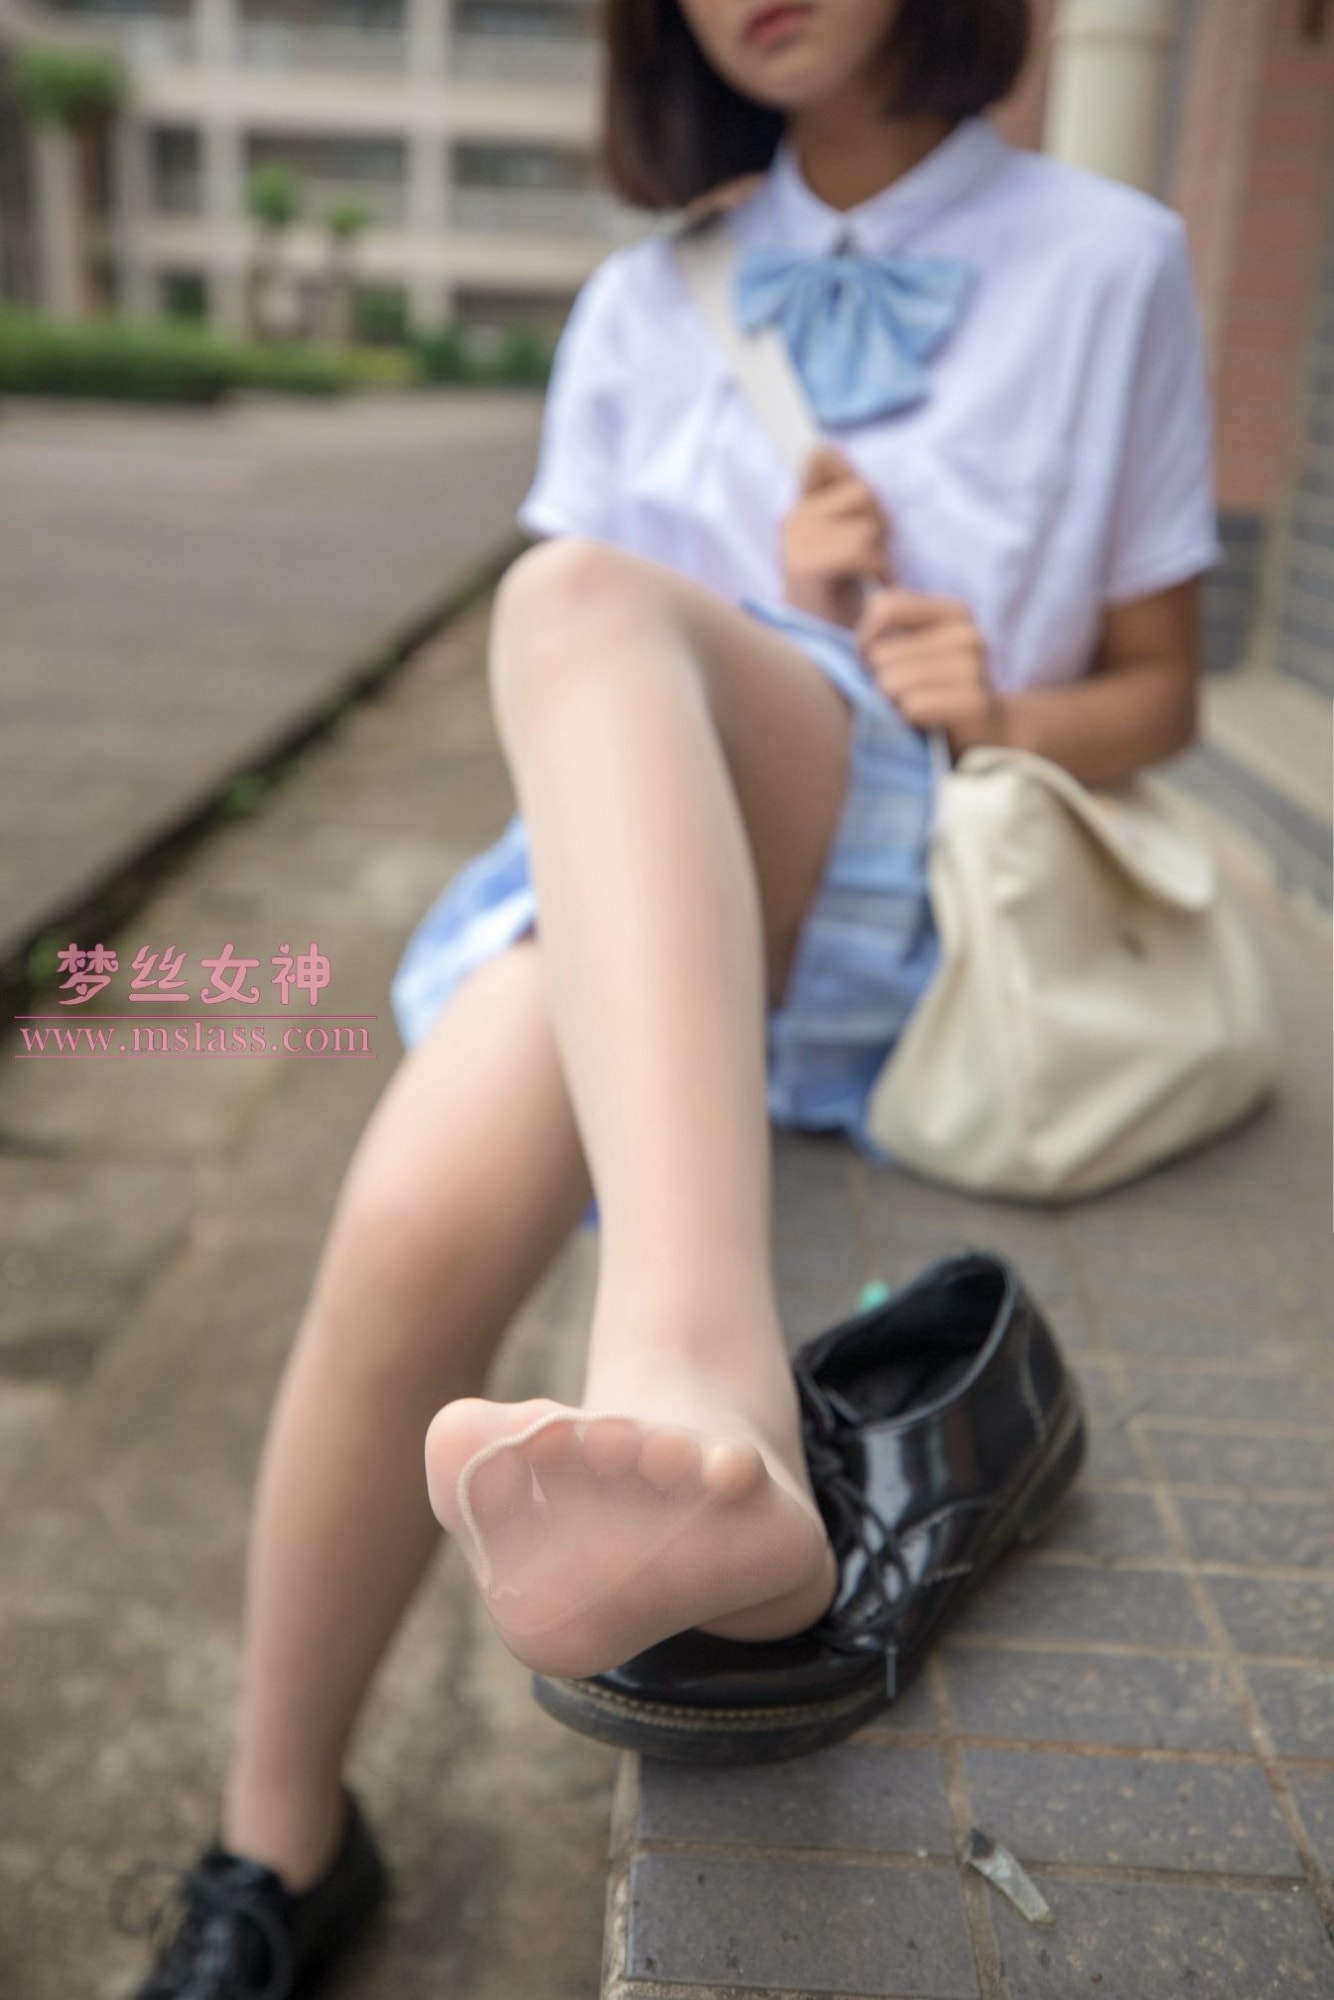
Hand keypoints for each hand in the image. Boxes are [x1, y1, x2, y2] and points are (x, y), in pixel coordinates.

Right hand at [781, 445, 890, 628]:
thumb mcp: (847, 538)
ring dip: (880, 552)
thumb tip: (824, 445)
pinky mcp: (803, 565)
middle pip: (863, 491)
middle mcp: (790, 519)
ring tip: (869, 576)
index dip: (853, 481)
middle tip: (871, 560)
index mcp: (799, 508)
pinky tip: (872, 587)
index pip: (824, 457)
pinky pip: (860, 549)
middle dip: (879, 524)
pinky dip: (877, 570)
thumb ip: (842, 495)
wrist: (830, 651)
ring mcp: (794, 541)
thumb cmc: (847, 598)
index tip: (861, 517)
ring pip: (865, 523)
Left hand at [857, 587, 1004, 757]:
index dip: (865, 639)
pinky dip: (909, 721)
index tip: (872, 662)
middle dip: (880, 681)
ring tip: (916, 711)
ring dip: (894, 704)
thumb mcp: (913, 654)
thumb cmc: (936, 695)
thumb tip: (844, 638)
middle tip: (903, 698)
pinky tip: (927, 725)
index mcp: (954, 613)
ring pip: (891, 682)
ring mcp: (975, 669)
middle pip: (880, 654)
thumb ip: (885, 634)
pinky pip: (911, 706)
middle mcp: (968, 635)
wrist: (988, 740)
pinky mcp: (973, 703)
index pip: (883, 605)